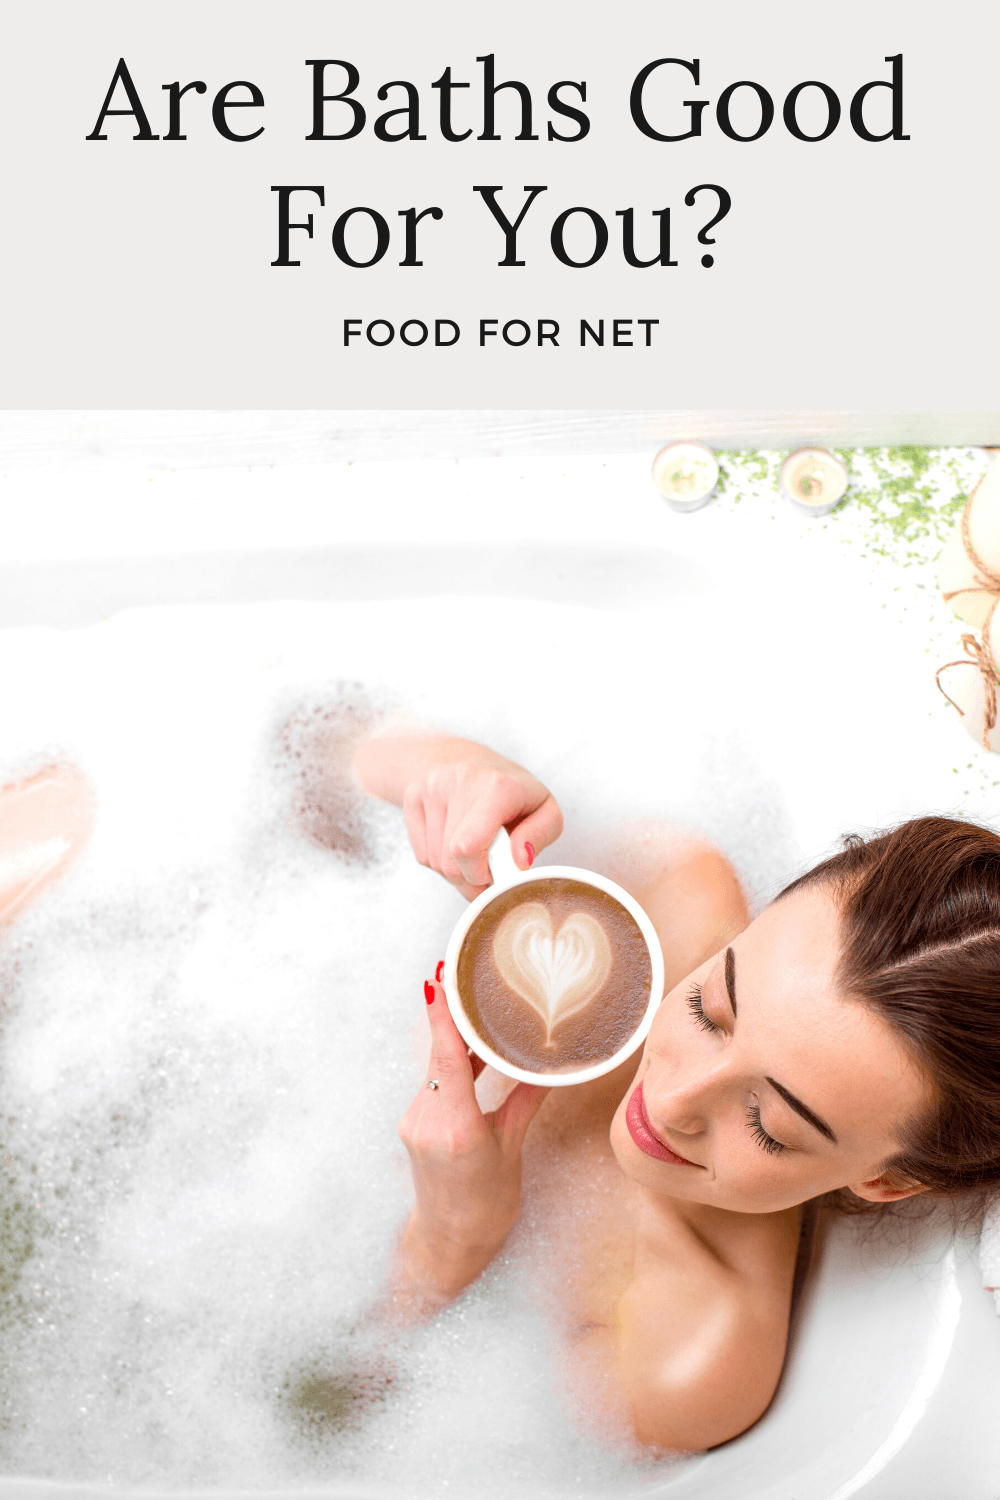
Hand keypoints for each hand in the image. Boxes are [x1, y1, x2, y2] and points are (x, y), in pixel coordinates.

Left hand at [395, 978, 549, 1310]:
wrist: (449, 1244)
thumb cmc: (487, 1206)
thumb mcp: (512, 1151)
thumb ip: (524, 1102)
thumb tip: (550, 1066)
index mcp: (456, 1129)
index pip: (446, 1059)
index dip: (442, 1017)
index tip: (438, 980)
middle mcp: (428, 1121)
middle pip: (440, 1056)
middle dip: (454, 1019)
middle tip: (465, 978)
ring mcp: (415, 1122)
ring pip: (436, 1068)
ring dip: (455, 1043)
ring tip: (477, 1011)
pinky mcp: (412, 1124)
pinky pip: (433, 1084)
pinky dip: (451, 1066)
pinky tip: (471, 1053)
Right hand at [402, 746, 561, 899]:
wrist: (467, 758)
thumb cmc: (511, 790)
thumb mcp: (544, 808)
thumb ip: (540, 835)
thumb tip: (519, 860)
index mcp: (497, 786)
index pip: (468, 848)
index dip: (479, 875)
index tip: (494, 876)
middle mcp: (459, 781)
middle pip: (449, 862)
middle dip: (470, 880)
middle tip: (488, 872)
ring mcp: (430, 788)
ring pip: (434, 862)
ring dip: (455, 871)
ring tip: (473, 853)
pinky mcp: (412, 797)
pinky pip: (421, 854)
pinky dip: (438, 861)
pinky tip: (453, 843)